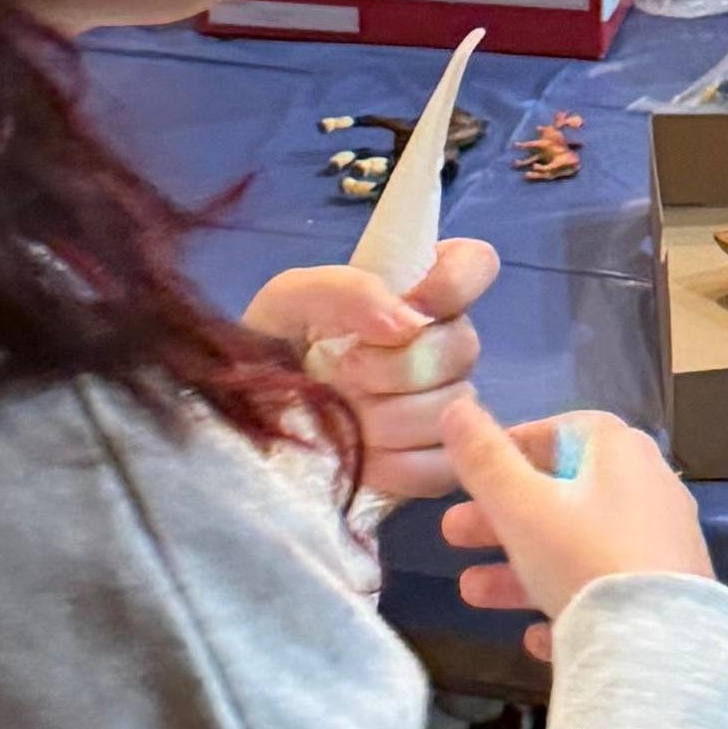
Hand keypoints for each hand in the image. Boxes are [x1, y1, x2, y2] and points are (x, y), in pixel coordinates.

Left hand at [242, 238, 498, 503]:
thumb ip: (348, 291)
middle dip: (395, 367)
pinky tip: (361, 455)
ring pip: (451, 410)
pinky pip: (440, 465)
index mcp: (418, 288)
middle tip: (342, 372)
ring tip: (344, 415)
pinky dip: (394, 463)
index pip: (475, 263)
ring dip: (386, 417)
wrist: (253, 416)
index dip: (452, 284)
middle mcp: (443, 341)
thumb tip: (410, 323)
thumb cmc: (276, 344)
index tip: (409, 306)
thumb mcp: (291, 299)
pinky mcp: (436, 461)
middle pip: (463, 347)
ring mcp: (446, 404)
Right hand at [438, 392, 715, 653]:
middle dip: (501, 517)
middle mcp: (646, 488)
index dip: (509, 449)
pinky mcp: (664, 597)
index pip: (559, 432)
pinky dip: (566, 606)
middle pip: (562, 496)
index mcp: (618, 451)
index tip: (469, 476)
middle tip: (451, 535)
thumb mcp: (522, 506)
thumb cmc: (585, 557)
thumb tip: (455, 406)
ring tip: (470, 591)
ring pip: (579, 549)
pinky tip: (533, 636)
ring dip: (521, 568)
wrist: (660, 646)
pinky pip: (605, 593)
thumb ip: (484, 459)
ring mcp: (659, 545)